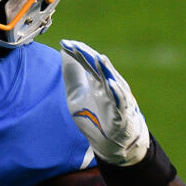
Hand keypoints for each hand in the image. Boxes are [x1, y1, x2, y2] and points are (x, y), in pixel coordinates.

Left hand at [60, 40, 149, 165]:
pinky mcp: (122, 114)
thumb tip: (63, 52)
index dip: (77, 53)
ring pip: (112, 81)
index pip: (87, 63)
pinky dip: (117, 92)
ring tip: (98, 58)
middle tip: (75, 46)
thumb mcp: (75, 95)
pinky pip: (120, 102)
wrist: (108, 143)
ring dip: (105, 70)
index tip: (64, 42)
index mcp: (97, 80)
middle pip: (98, 68)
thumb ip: (71, 76)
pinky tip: (112, 83)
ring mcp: (117, 99)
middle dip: (88, 57)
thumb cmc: (93, 116)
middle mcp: (108, 86)